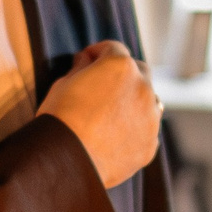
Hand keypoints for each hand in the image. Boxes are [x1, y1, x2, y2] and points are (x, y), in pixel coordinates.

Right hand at [37, 40, 160, 189]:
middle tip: (103, 85)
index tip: (87, 60)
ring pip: (148, 101)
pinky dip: (135, 129)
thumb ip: (80, 68)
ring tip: (111, 114)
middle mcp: (143, 87)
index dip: (98, 52)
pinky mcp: (150, 144)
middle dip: (123, 73)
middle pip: (139, 70)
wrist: (67, 162)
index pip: (113, 48)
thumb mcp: (62, 84)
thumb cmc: (60, 119)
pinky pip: (146, 130)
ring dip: (134, 101)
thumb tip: (86, 59)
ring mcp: (150, 118)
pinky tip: (115, 137)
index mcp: (120, 66)